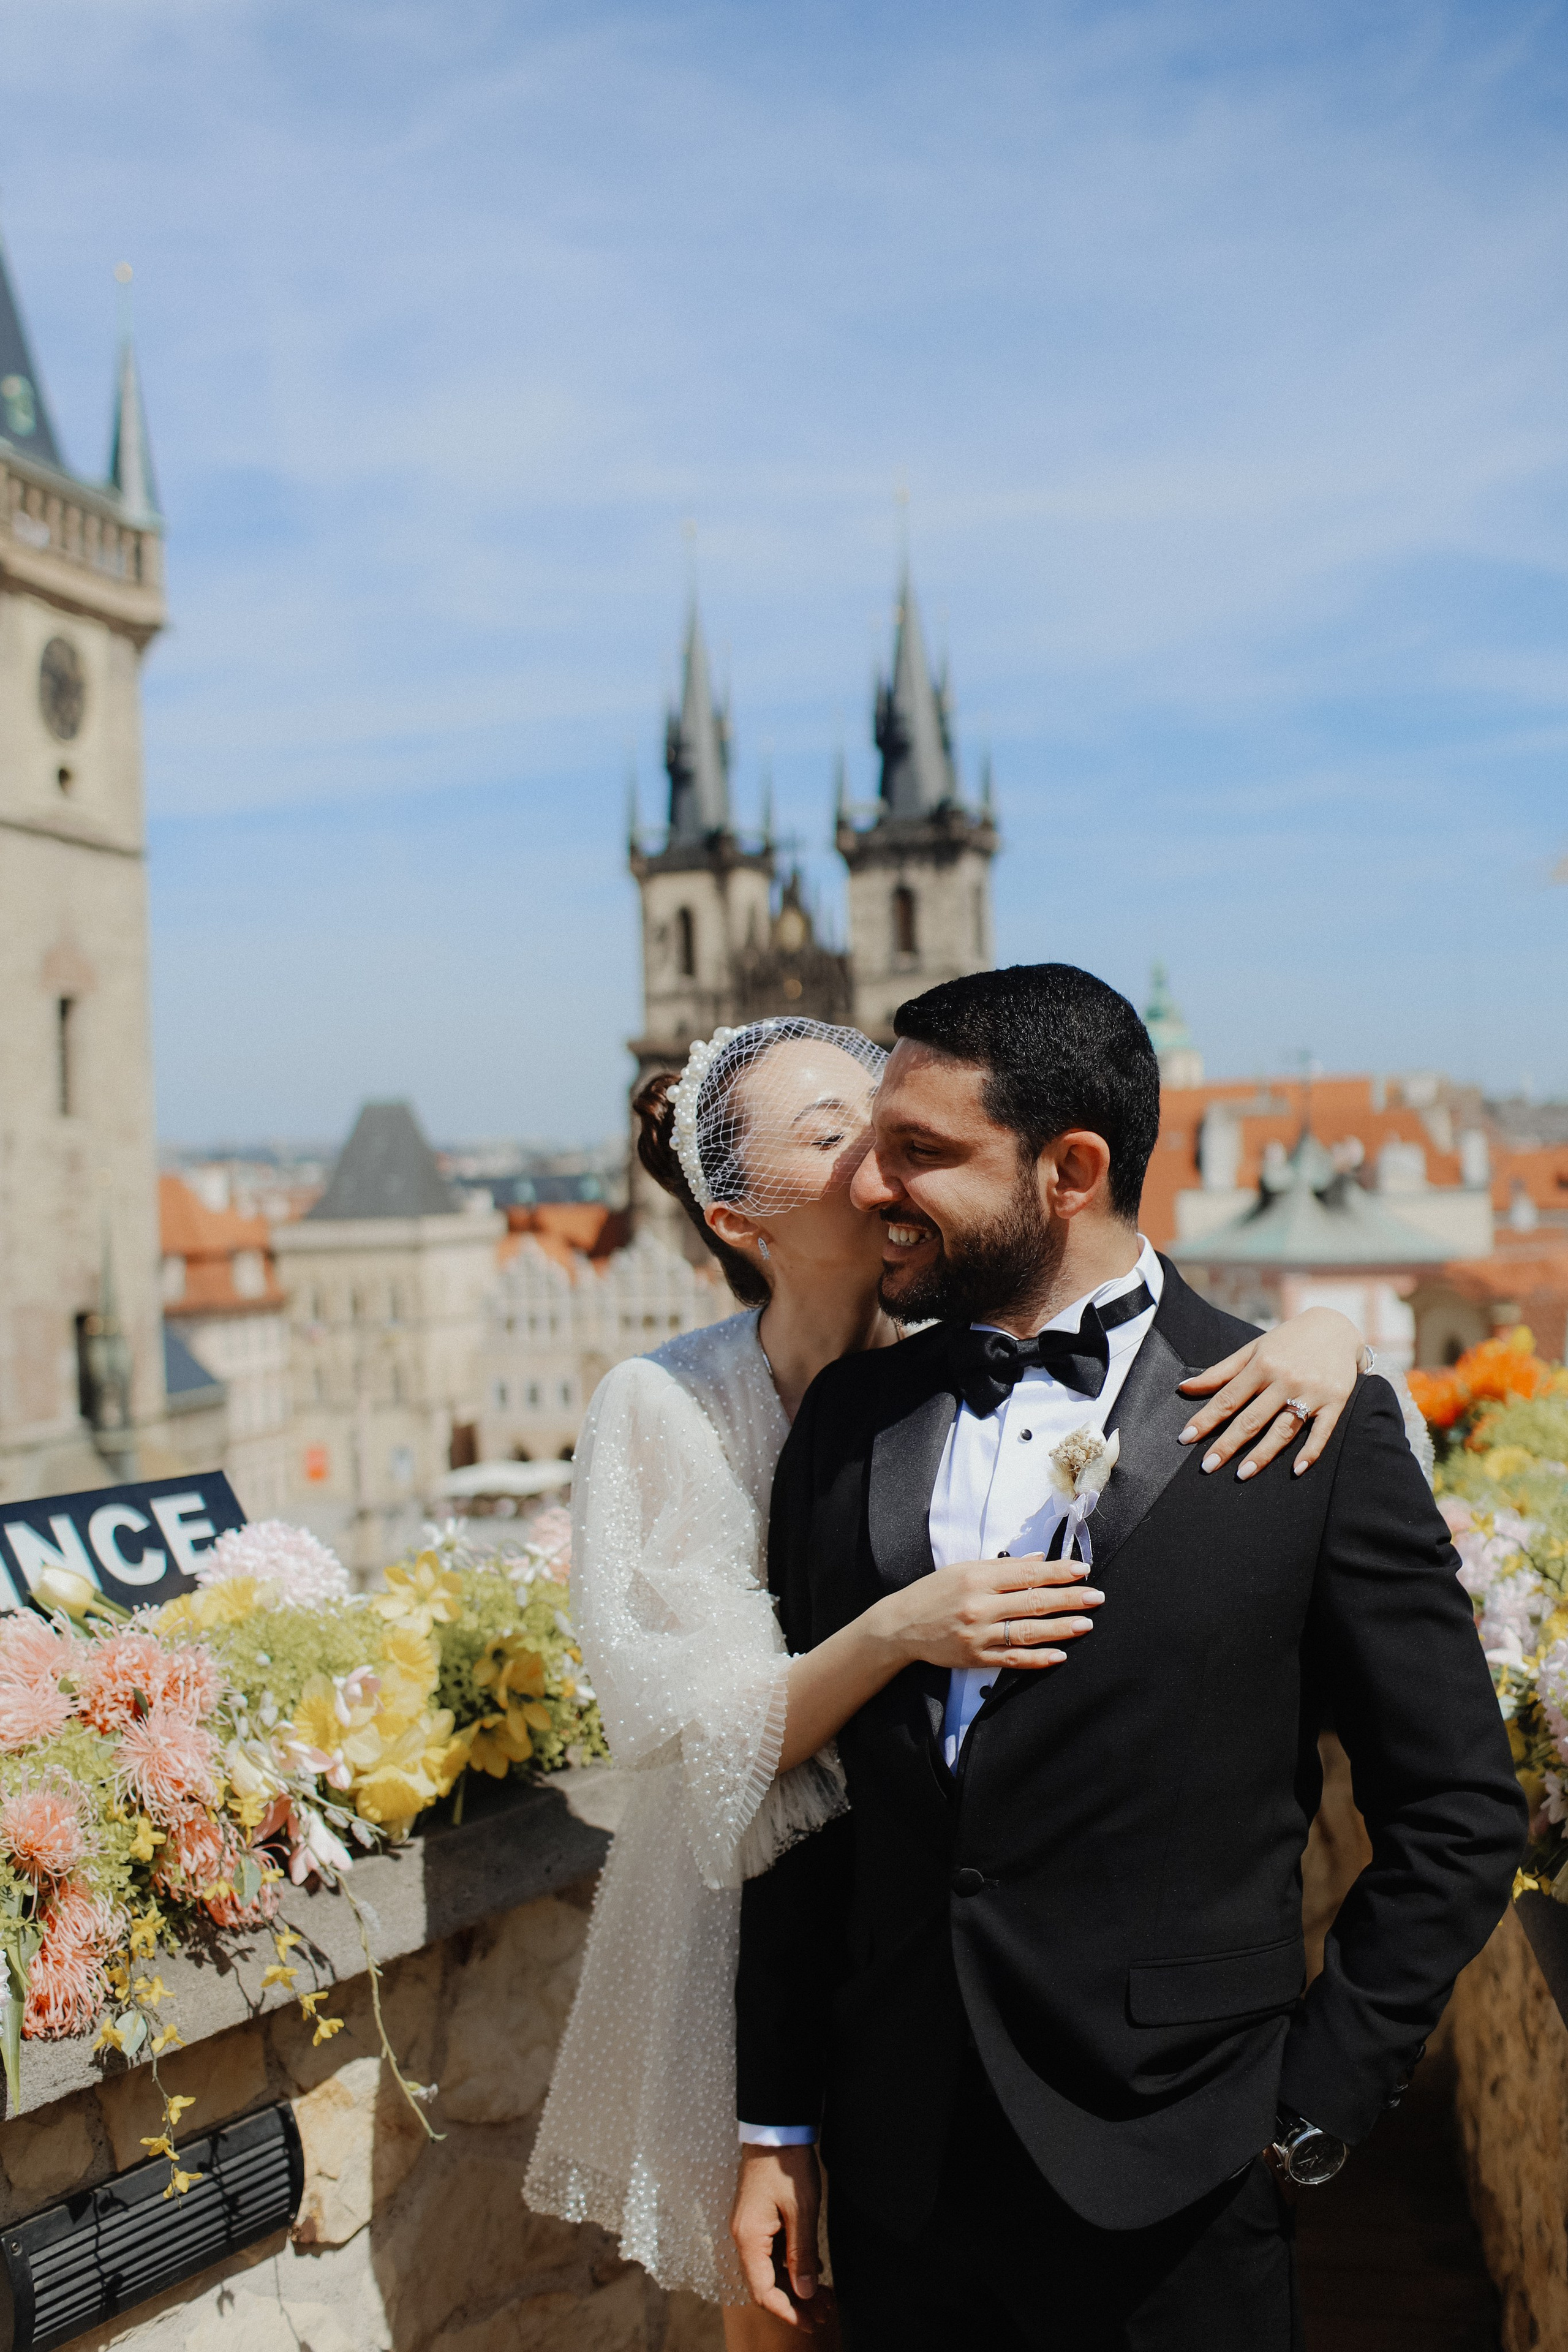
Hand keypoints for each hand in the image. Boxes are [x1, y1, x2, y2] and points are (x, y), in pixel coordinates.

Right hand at [730, 2144, 826, 2327]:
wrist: (775, 2128)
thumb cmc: (787, 2165)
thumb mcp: (802, 2210)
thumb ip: (802, 2254)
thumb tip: (806, 2293)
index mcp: (749, 2238)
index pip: (762, 2290)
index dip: (787, 2311)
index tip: (810, 2322)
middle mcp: (744, 2237)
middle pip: (767, 2283)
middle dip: (796, 2302)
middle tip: (825, 2314)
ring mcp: (751, 2228)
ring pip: (771, 2270)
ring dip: (797, 2285)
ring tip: (826, 2297)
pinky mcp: (759, 2220)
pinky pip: (773, 2253)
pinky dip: (793, 2265)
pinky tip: (816, 2270)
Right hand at [877, 1555, 1101, 1671]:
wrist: (901, 1626)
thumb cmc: (934, 1592)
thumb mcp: (964, 1569)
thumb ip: (1003, 1566)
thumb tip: (1039, 1560)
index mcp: (977, 1578)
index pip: (1026, 1574)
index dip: (1057, 1572)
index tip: (1082, 1569)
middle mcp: (979, 1606)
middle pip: (1033, 1602)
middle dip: (1068, 1599)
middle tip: (1096, 1596)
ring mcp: (978, 1634)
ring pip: (1027, 1631)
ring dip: (1060, 1628)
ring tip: (1085, 1624)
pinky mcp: (975, 1658)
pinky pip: (1012, 1659)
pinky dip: (1037, 1658)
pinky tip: (1059, 1655)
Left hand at [1177, 1306, 1362, 1480]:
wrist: (1337, 1328)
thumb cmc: (1287, 1341)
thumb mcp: (1253, 1349)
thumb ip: (1220, 1372)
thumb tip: (1184, 1388)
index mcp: (1262, 1365)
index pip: (1227, 1398)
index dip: (1205, 1419)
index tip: (1185, 1438)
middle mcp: (1285, 1379)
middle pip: (1252, 1419)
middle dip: (1227, 1444)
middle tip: (1207, 1466)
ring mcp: (1311, 1392)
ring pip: (1283, 1429)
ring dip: (1262, 1454)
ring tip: (1242, 1474)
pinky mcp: (1335, 1402)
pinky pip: (1321, 1432)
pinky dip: (1310, 1451)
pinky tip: (1296, 1469)